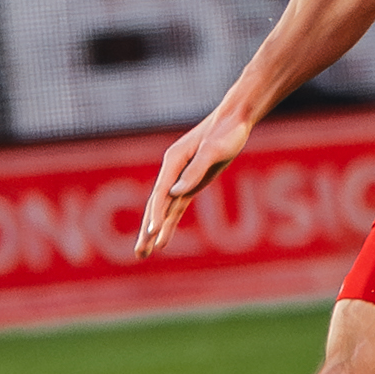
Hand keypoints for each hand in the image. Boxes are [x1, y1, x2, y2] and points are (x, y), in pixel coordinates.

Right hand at [136, 99, 254, 260]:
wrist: (235, 119)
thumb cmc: (227, 132)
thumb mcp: (214, 151)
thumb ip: (194, 171)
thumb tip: (175, 193)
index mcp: (174, 160)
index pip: (160, 193)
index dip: (155, 214)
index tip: (151, 233)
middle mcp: (172, 171)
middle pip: (156, 205)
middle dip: (147, 230)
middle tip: (139, 253)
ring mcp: (180, 178)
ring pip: (163, 210)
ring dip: (153, 232)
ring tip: (143, 254)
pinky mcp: (190, 184)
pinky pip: (176, 208)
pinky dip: (168, 224)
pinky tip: (162, 241)